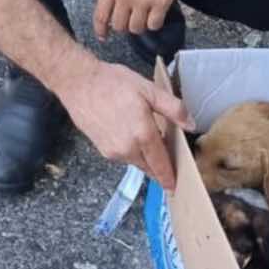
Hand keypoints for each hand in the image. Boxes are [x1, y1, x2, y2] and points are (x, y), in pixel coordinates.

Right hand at [55, 56, 194, 190]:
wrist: (79, 84)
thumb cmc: (112, 83)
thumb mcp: (149, 90)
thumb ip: (173, 108)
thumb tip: (190, 125)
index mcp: (143, 135)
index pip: (161, 165)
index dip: (170, 177)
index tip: (176, 186)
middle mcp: (128, 149)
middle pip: (150, 167)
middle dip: (161, 167)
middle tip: (171, 161)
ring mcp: (113, 152)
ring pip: (137, 162)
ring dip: (146, 157)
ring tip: (151, 139)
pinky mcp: (103, 151)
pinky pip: (124, 156)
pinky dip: (133, 151)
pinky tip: (132, 134)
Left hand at [94, 0, 183, 39]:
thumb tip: (112, 3)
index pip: (100, 16)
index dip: (101, 30)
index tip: (103, 36)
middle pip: (119, 26)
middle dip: (124, 26)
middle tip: (132, 20)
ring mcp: (142, 1)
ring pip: (136, 29)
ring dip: (140, 25)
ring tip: (146, 16)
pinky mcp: (160, 3)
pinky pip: (154, 24)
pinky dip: (155, 23)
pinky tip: (157, 15)